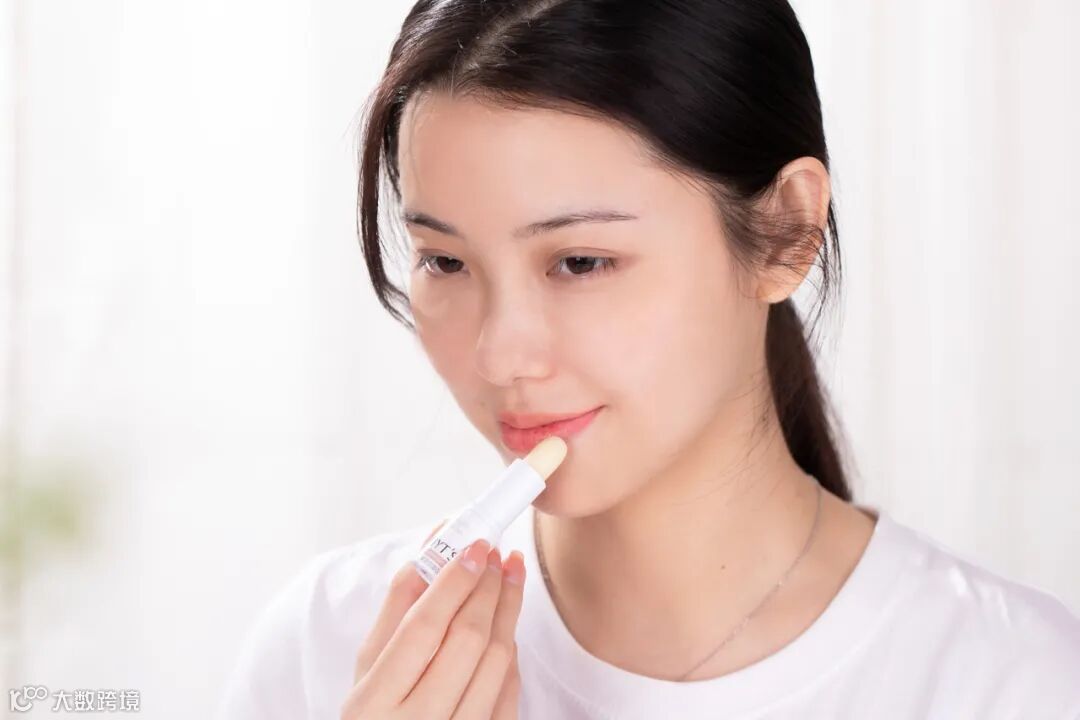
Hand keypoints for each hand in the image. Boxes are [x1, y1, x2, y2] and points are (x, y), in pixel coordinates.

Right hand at [341, 519, 524, 718]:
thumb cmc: (378, 709)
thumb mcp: (370, 664)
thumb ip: (397, 607)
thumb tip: (432, 549)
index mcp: (375, 701)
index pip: (422, 627)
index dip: (454, 582)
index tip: (475, 547)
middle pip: (468, 640)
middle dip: (489, 588)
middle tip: (498, 555)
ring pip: (498, 663)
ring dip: (508, 611)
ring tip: (508, 578)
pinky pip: (510, 691)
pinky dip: (511, 652)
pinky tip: (504, 624)